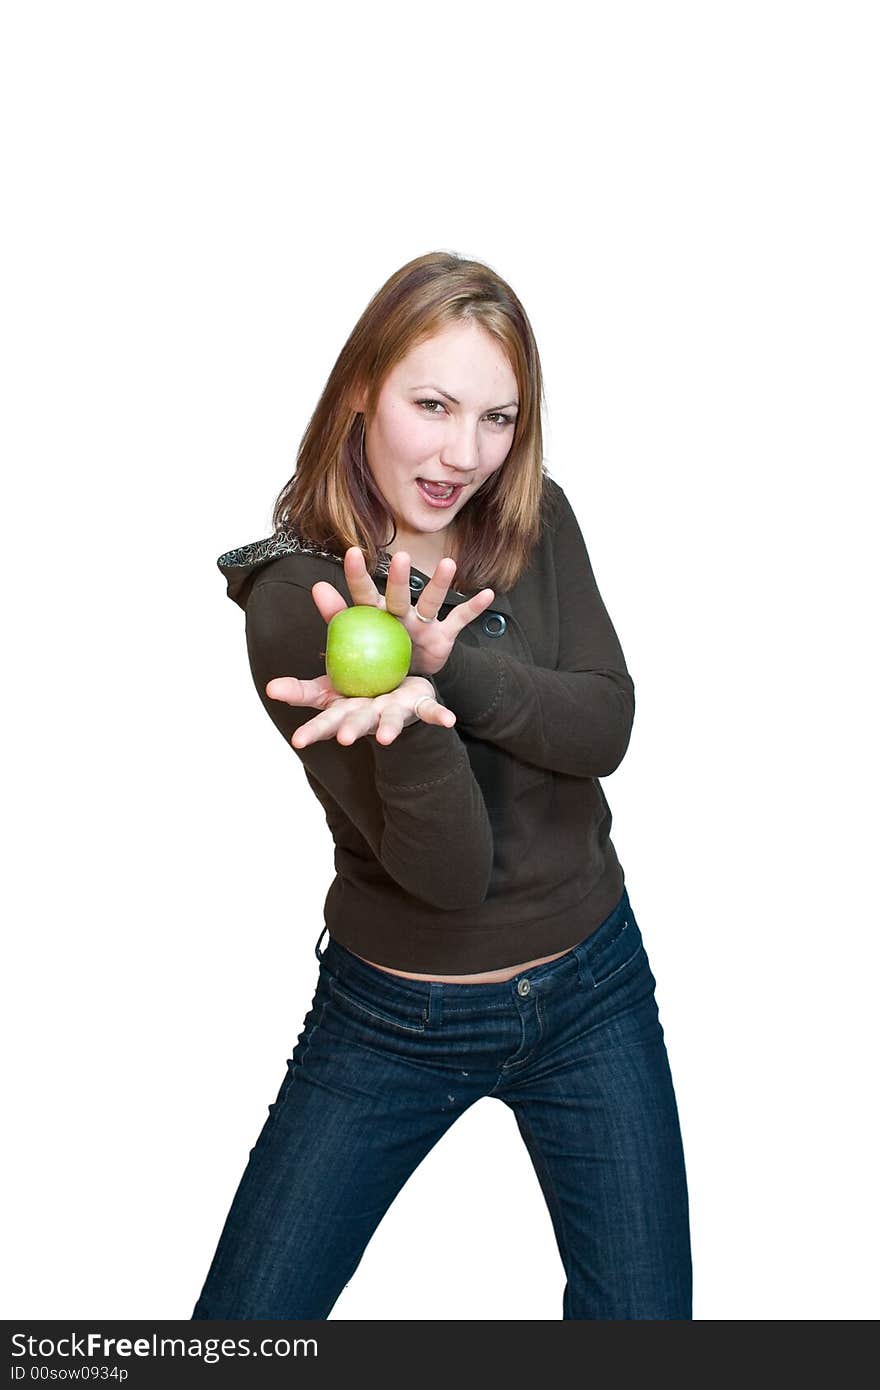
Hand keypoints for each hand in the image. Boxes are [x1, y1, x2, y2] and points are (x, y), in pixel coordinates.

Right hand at [266, 674, 453, 748]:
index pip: (324, 720)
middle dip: (349, 730)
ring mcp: (394, 713)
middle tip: (341, 738)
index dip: (312, 730)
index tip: (297, 741)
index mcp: (346, 708)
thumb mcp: (332, 677)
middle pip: (356, 723)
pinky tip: (449, 720)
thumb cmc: (359, 683)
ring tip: (385, 737)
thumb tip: (279, 665)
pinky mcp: (418, 707)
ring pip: (390, 722)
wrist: (399, 681)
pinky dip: (439, 716)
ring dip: (388, 729)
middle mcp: (369, 714)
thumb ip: (312, 663)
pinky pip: (430, 712)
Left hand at [307, 547, 494, 677]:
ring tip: (449, 564)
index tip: (352, 553)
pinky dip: (473, 608)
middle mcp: (397, 615)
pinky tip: (486, 593)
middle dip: (398, 578)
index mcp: (371, 620)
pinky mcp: (443, 636)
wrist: (402, 688)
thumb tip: (303, 618)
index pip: (361, 595)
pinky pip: (460, 621)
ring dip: (441, 584)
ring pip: (431, 601)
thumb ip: (324, 643)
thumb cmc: (370, 670)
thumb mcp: (341, 668)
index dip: (357, 576)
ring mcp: (422, 623)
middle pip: (396, 595)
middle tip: (400, 557)